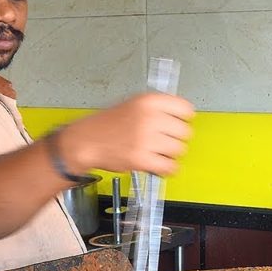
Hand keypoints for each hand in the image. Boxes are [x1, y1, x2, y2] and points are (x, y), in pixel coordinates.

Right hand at [58, 93, 194, 175]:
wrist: (86, 141)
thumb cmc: (108, 124)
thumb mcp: (134, 104)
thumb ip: (158, 109)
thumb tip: (182, 116)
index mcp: (149, 101)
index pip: (185, 109)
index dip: (182, 119)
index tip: (176, 124)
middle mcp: (149, 118)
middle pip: (185, 132)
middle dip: (176, 138)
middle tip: (163, 141)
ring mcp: (146, 139)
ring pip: (179, 150)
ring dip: (170, 154)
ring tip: (156, 152)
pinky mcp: (142, 159)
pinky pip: (170, 167)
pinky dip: (166, 169)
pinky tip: (156, 164)